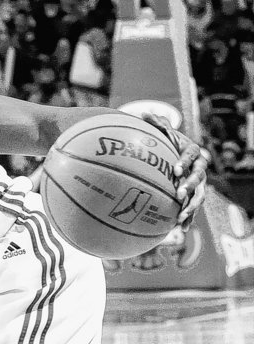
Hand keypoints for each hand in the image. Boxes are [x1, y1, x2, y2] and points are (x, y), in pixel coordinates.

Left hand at [142, 113, 208, 228]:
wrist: (178, 154)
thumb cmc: (167, 141)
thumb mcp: (162, 131)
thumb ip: (156, 124)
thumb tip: (144, 114)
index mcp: (192, 151)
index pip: (191, 155)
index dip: (184, 162)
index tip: (175, 169)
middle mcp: (198, 167)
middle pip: (199, 177)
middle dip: (190, 186)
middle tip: (179, 194)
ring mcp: (198, 183)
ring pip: (199, 195)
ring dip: (192, 205)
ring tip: (182, 216)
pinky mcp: (193, 195)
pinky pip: (192, 207)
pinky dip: (189, 217)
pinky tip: (181, 229)